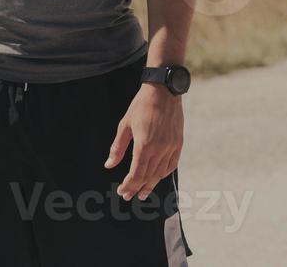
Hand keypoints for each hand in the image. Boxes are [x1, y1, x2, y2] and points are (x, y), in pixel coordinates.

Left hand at [105, 84, 183, 201]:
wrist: (163, 91)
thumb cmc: (141, 106)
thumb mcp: (125, 125)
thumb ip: (117, 148)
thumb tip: (109, 165)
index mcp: (144, 145)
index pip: (136, 174)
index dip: (128, 185)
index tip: (122, 191)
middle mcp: (159, 149)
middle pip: (147, 176)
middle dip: (137, 188)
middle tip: (129, 196)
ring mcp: (170, 146)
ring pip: (160, 173)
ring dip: (151, 185)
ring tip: (143, 193)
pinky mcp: (178, 142)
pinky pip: (172, 164)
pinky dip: (164, 173)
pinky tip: (158, 177)